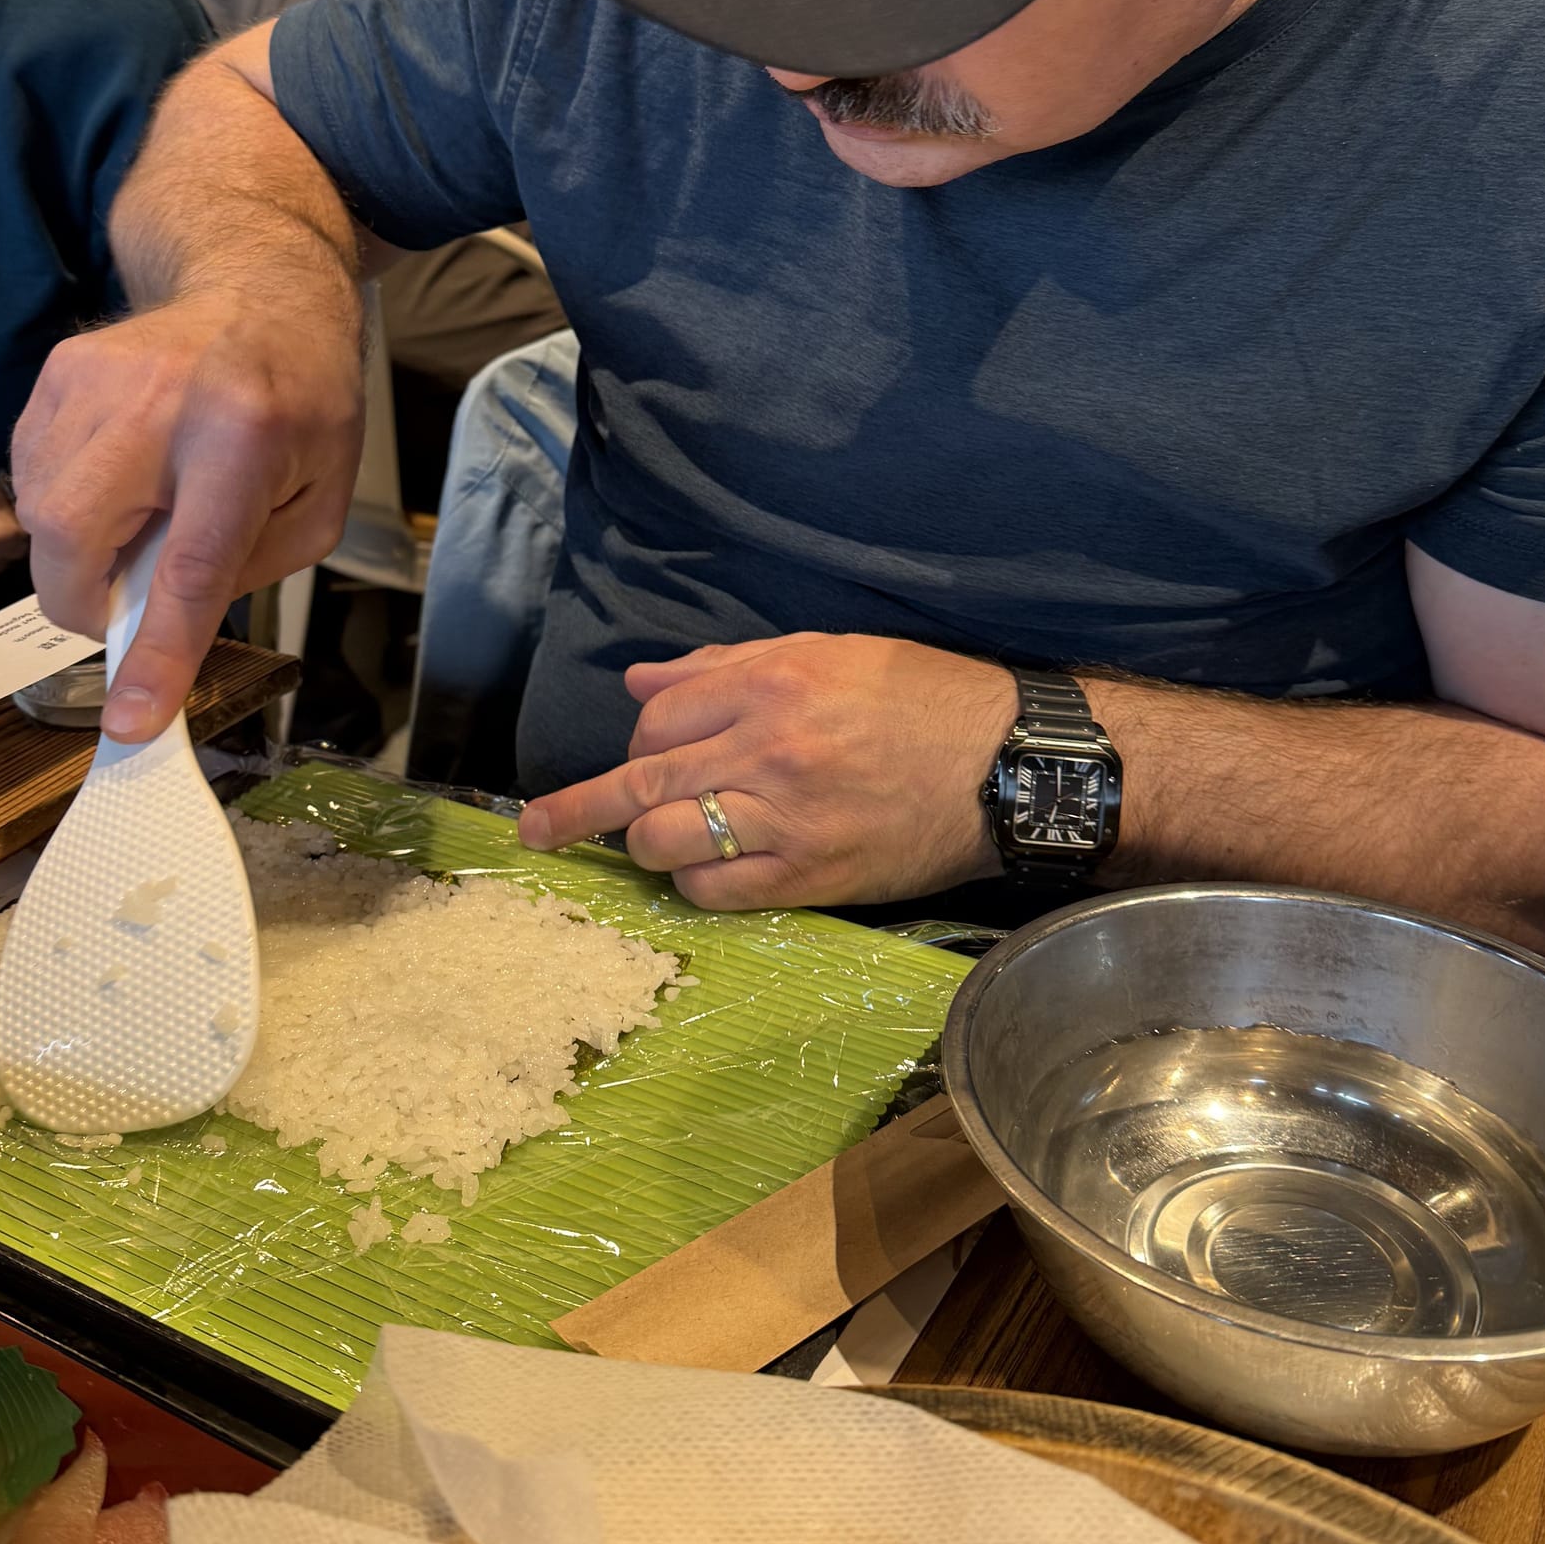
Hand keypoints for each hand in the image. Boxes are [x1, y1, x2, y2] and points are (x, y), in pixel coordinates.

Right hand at [10, 287, 363, 741]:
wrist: (259, 289)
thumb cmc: (302, 403)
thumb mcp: (318, 501)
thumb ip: (243, 571)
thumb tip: (157, 629)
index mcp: (245, 437)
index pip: (191, 567)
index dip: (157, 653)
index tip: (131, 718)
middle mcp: (160, 401)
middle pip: (75, 538)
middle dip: (86, 598)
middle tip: (129, 596)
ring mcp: (95, 379)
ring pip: (40, 515)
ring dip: (82, 547)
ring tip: (145, 510)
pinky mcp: (57, 373)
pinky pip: (31, 476)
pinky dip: (68, 502)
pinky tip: (122, 475)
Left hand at [517, 633, 1019, 908]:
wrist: (1009, 766)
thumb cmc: (923, 699)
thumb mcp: (831, 653)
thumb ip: (728, 667)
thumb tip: (641, 682)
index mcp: (773, 683)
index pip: (658, 716)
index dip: (638, 736)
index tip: (639, 752)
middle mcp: (769, 749)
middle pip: (641, 782)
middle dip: (576, 810)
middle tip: (535, 831)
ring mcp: (788, 817)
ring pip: (667, 841)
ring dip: (644, 845)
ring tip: (646, 845)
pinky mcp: (813, 874)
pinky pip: (718, 890)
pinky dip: (694, 884)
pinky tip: (702, 873)